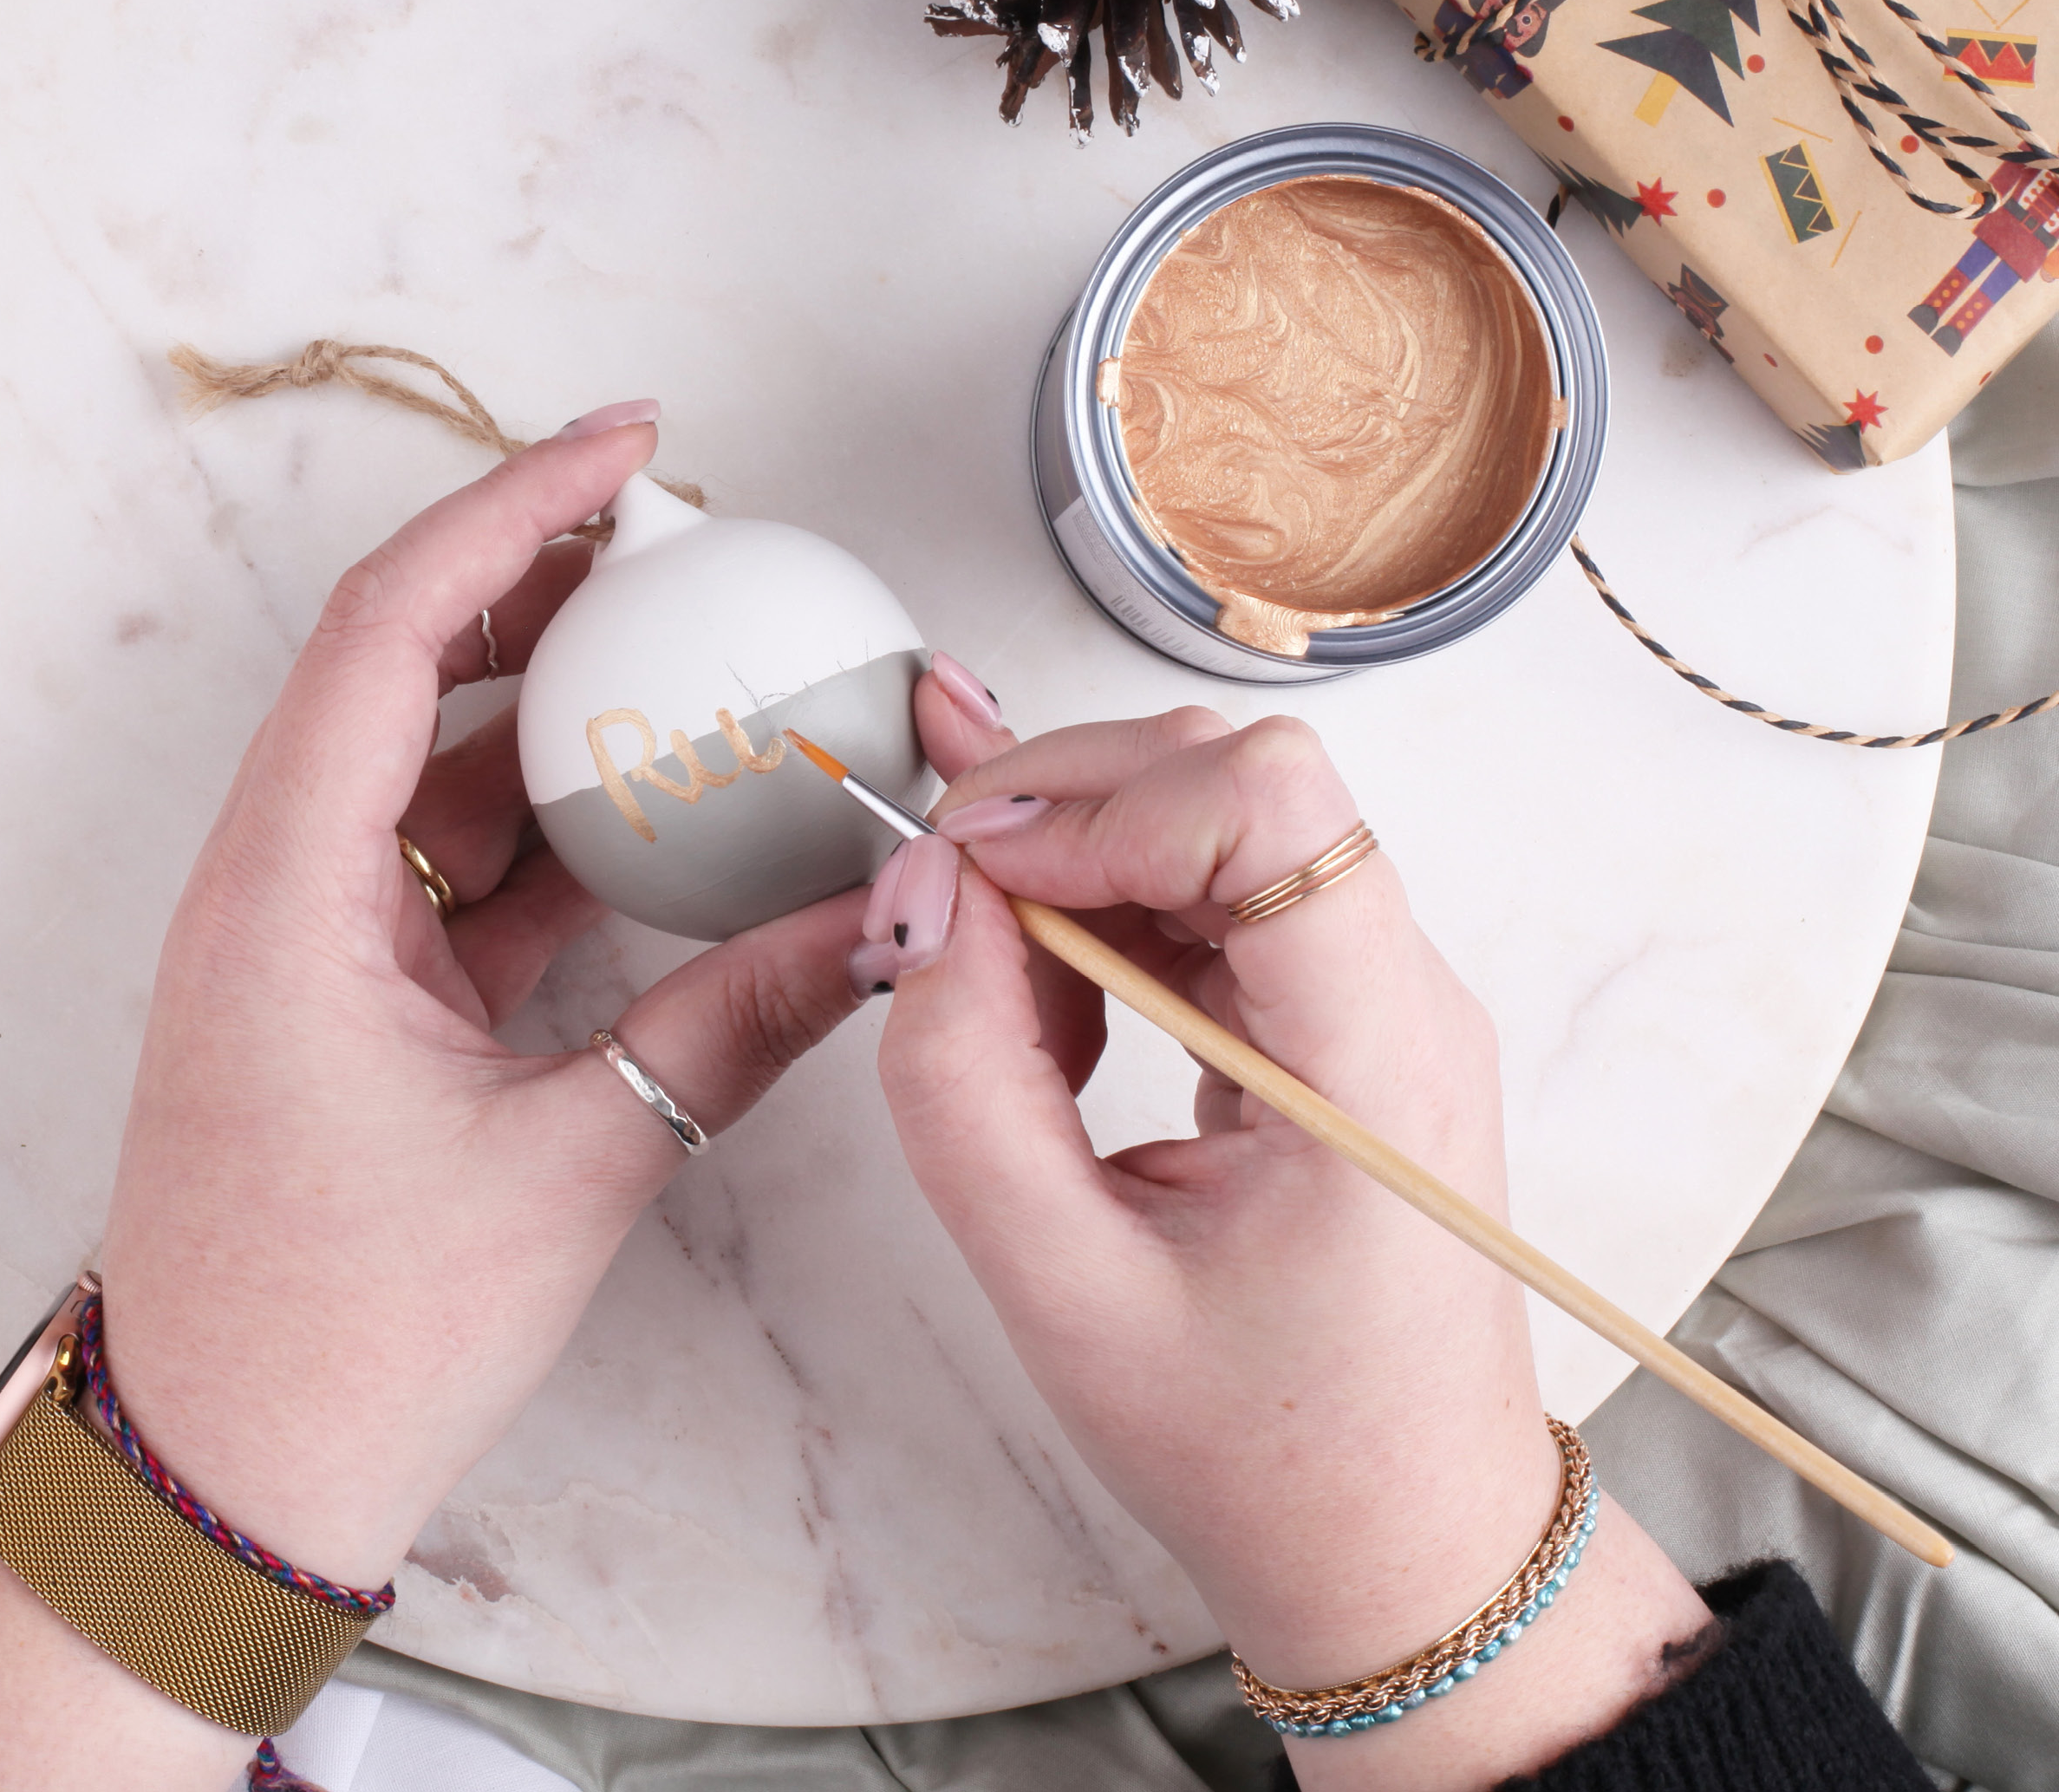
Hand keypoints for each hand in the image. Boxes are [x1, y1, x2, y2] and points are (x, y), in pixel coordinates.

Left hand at [0, 408, 869, 1787]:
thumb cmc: (348, 1334)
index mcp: (288, 889)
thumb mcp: (571, 1164)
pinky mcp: (343, 996)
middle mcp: (274, 883)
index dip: (511, 511)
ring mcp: (304, 938)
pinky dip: (545, 820)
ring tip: (685, 642)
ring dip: (546, 696)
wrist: (216, 1482)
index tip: (630, 445)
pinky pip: (449, 862)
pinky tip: (656, 804)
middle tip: (678, 525)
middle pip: (400, 662)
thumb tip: (875, 923)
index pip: (393, 630)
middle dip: (534, 574)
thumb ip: (728, 1023)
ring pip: (428, 760)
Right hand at [867, 673, 1713, 1788]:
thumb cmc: (1263, 1453)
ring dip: (1070, 863)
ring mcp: (1373, 995)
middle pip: (1229, 772)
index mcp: (1375, 1063)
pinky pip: (1206, 890)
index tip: (974, 882)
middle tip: (941, 915)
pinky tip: (1040, 1012)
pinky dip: (1098, 914)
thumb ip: (965, 1086)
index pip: (1268, 802)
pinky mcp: (1330, 1014)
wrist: (1403, 1550)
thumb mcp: (1065, 1293)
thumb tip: (919, 894)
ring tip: (991, 995)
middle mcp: (1399, 994)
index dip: (1099, 804)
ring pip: (1207, 814)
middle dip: (1059, 807)